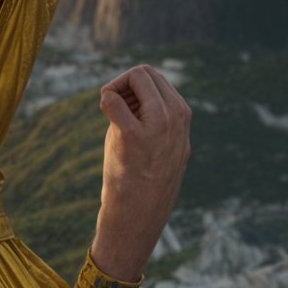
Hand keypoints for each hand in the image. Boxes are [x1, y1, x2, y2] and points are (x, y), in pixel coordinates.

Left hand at [91, 64, 191, 279]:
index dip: (133, 88)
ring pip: (135, 76)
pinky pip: (111, 98)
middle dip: (124, 84)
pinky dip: (105, 101)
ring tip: (112, 118)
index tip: (125, 110)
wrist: (138, 215)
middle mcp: (176, 116)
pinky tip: (106, 118)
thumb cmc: (142, 178)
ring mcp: (158, 125)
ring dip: (115, 90)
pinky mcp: (132, 136)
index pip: (156, 78)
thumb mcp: (160, 142)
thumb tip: (129, 87)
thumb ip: (152, 114)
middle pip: (146, 72)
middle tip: (114, 111)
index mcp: (182, 115)